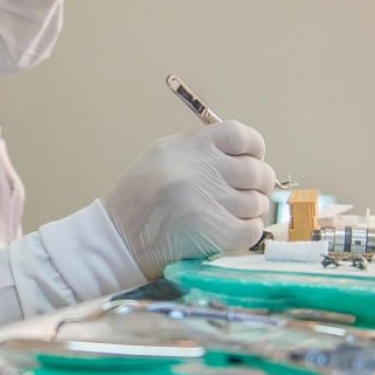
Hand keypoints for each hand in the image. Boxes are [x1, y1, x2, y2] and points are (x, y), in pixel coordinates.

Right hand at [102, 121, 275, 278]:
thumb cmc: (138, 198)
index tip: (252, 160)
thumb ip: (200, 151)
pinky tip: (231, 231)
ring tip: (230, 215)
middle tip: (247, 193)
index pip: (241, 136)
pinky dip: (248, 232)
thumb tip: (242, 157)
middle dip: (258, 184)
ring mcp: (210, 201)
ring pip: (257, 203)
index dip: (254, 149)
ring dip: (250, 211)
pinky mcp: (216, 232)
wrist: (117, 238)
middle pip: (257, 172)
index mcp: (189, 146)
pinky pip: (253, 230)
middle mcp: (202, 170)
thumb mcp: (162, 156)